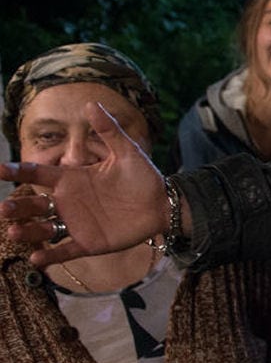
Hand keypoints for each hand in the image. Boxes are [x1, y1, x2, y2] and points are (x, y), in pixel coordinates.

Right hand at [0, 102, 168, 266]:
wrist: (163, 204)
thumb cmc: (143, 177)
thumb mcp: (128, 152)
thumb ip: (109, 130)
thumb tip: (91, 103)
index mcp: (71, 178)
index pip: (37, 174)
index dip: (17, 171)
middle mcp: (68, 201)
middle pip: (34, 204)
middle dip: (17, 206)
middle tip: (4, 208)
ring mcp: (77, 223)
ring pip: (43, 228)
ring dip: (27, 231)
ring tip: (13, 232)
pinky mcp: (89, 242)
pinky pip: (66, 250)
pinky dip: (51, 256)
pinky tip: (36, 259)